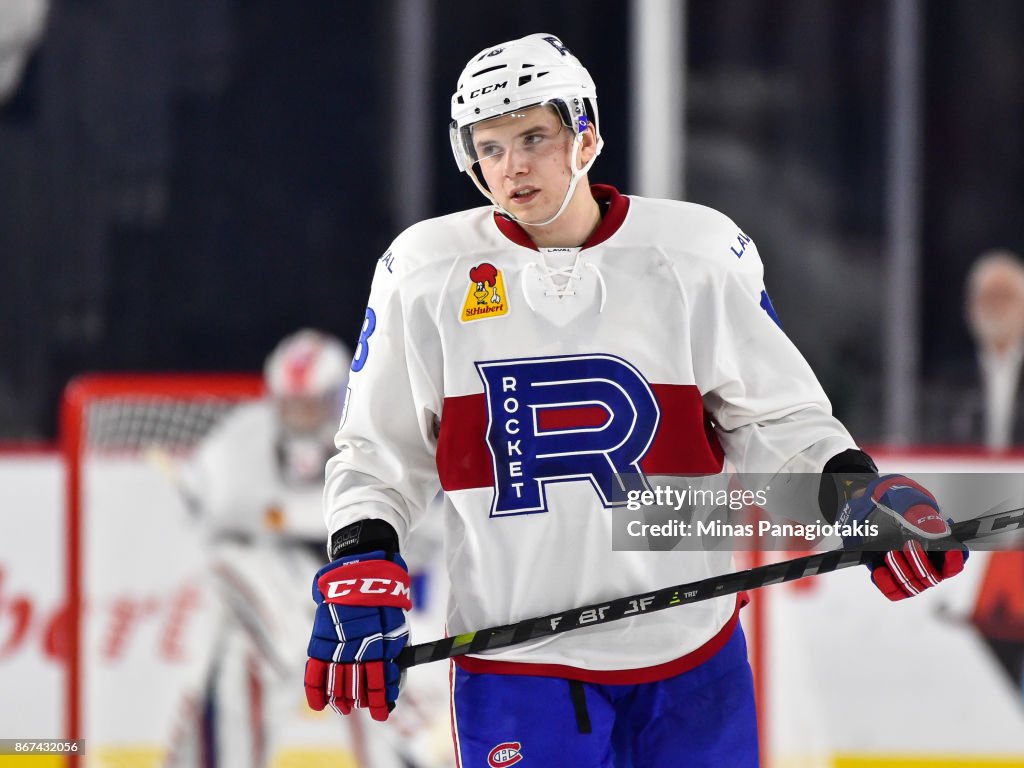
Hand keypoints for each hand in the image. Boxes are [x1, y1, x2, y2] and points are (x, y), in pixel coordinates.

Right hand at [304, 550, 410, 719]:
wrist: (364, 571)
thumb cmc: (385, 600)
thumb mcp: (397, 627)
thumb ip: (394, 655)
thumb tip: (393, 683)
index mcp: (380, 647)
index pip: (379, 685)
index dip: (380, 702)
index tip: (382, 714)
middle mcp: (358, 650)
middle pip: (357, 688)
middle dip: (360, 701)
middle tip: (359, 706)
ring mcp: (338, 646)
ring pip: (338, 684)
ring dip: (341, 699)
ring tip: (343, 707)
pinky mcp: (322, 640)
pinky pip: (315, 670)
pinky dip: (316, 689)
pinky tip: (319, 704)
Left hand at [838, 475, 966, 600]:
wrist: (867, 508)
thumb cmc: (894, 504)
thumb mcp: (906, 502)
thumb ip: (920, 515)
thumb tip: (937, 532)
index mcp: (939, 544)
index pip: (955, 561)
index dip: (954, 560)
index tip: (950, 550)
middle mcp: (927, 562)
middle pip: (933, 577)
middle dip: (921, 563)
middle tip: (908, 545)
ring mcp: (908, 571)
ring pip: (913, 587)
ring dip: (902, 572)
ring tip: (890, 553)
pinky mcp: (890, 576)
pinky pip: (893, 591)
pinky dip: (887, 583)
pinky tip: (879, 570)